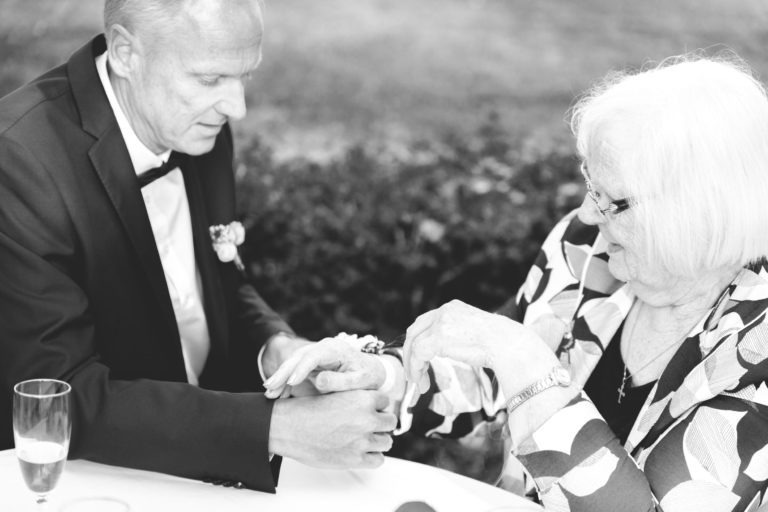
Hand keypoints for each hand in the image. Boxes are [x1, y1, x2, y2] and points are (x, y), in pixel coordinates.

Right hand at [263, 336, 384, 398]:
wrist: (371, 372)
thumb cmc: (368, 376)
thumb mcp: (360, 381)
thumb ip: (341, 381)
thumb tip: (318, 381)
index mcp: (334, 349)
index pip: (313, 355)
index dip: (301, 368)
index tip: (292, 382)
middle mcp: (321, 348)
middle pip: (298, 358)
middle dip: (283, 373)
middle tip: (270, 388)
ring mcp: (314, 355)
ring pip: (292, 364)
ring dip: (280, 378)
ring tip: (269, 394)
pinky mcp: (310, 365)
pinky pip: (294, 373)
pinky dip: (284, 384)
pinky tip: (276, 396)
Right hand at [269, 390, 396, 467]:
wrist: (289, 427)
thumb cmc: (307, 409)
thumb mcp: (335, 393)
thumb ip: (355, 398)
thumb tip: (370, 403)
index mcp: (362, 398)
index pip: (384, 401)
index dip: (376, 406)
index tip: (369, 410)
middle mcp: (367, 419)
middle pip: (390, 421)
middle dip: (380, 422)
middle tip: (368, 425)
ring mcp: (362, 440)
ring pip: (386, 441)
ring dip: (377, 440)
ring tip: (363, 439)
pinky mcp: (356, 459)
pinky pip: (378, 459)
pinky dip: (372, 456)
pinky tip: (361, 451)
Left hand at [403, 299, 551, 391]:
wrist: (509, 345)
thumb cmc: (500, 344)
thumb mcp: (474, 331)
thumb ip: (457, 335)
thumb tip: (448, 349)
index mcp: (452, 308)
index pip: (425, 322)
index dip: (417, 342)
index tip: (419, 360)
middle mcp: (444, 311)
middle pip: (415, 331)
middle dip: (410, 353)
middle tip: (413, 374)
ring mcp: (440, 323)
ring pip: (413, 344)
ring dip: (413, 366)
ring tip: (419, 383)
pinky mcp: (439, 337)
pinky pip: (417, 354)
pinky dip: (416, 369)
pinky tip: (422, 382)